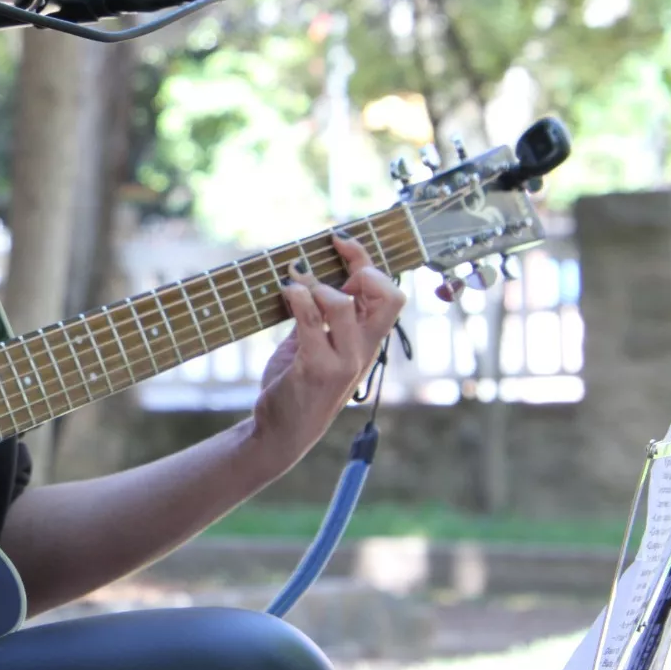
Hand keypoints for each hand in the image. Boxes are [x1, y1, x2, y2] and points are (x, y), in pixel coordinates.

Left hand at [251, 233, 405, 467]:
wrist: (282, 430)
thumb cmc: (299, 381)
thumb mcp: (317, 341)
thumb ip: (323, 311)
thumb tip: (314, 269)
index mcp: (368, 339)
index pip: (388, 292)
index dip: (366, 259)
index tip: (338, 239)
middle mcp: (364, 349)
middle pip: (388, 297)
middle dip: (362, 268)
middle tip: (329, 260)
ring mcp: (344, 361)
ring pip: (343, 304)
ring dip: (315, 286)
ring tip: (294, 285)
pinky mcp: (317, 368)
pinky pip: (311, 322)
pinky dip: (297, 298)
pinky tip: (286, 292)